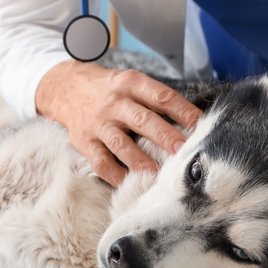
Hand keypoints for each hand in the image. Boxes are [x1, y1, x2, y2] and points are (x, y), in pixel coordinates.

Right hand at [35, 60, 202, 186]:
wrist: (66, 88)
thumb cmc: (111, 90)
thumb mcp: (131, 83)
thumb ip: (156, 99)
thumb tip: (193, 122)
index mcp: (131, 84)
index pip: (161, 97)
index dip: (183, 111)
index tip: (201, 126)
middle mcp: (115, 103)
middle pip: (143, 120)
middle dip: (166, 136)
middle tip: (184, 151)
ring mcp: (99, 124)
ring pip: (122, 144)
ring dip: (142, 161)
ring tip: (160, 175)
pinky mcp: (85, 142)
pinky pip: (101, 163)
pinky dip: (116, 176)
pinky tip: (131, 184)